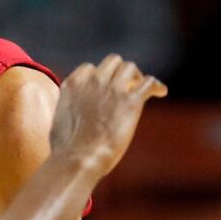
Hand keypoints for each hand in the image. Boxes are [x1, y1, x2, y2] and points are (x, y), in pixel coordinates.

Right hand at [50, 54, 167, 177]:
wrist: (79, 158)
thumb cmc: (66, 149)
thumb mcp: (59, 120)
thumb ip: (70, 108)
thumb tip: (74, 115)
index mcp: (72, 85)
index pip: (89, 68)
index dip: (100, 76)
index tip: (105, 87)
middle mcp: (93, 81)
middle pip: (112, 62)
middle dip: (120, 71)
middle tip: (126, 85)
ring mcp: (113, 89)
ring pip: (130, 68)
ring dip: (137, 77)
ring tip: (140, 89)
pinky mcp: (131, 101)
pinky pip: (149, 82)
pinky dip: (156, 86)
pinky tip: (161, 92)